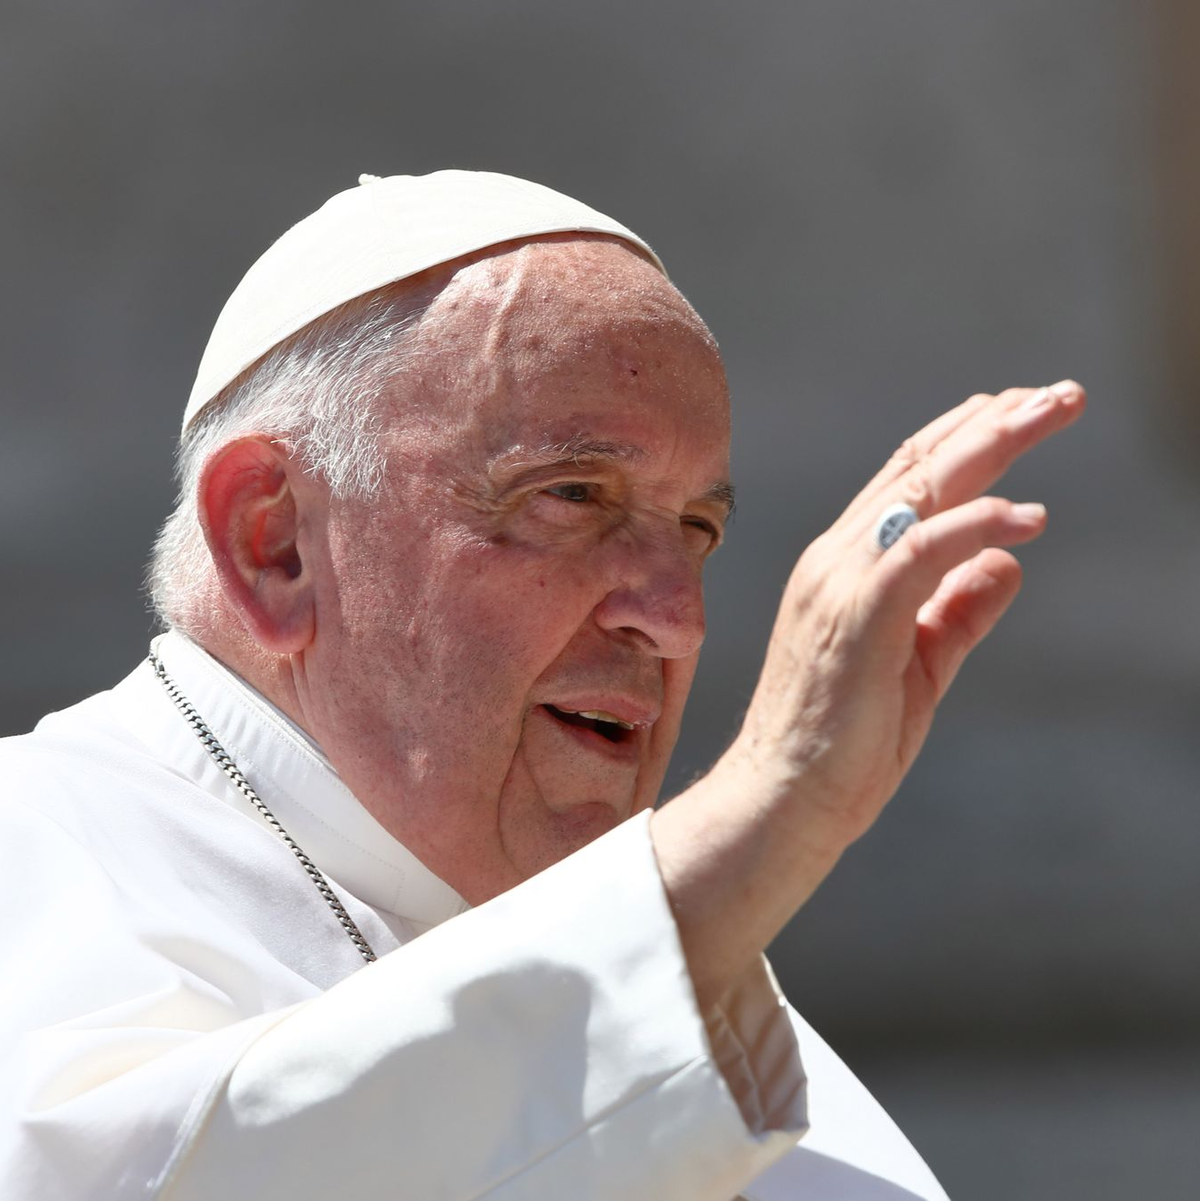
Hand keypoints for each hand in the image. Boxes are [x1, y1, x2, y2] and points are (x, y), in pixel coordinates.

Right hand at [733, 379, 1085, 848]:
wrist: (785, 798)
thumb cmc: (846, 740)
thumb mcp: (921, 664)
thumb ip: (958, 609)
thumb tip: (1008, 561)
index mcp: (845, 566)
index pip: (907, 479)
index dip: (966, 437)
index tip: (1021, 409)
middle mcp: (837, 558)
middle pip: (921, 466)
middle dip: (995, 421)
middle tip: (1062, 392)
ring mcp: (839, 580)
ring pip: (921, 488)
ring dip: (994, 444)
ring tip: (1054, 411)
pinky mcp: (855, 613)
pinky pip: (921, 549)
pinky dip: (977, 524)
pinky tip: (1029, 517)